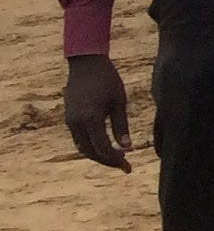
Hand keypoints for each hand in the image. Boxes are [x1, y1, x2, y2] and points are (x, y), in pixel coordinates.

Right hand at [64, 55, 130, 170]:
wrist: (86, 63)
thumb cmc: (107, 79)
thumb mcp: (119, 101)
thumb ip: (121, 125)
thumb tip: (127, 147)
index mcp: (90, 119)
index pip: (103, 149)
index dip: (116, 160)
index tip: (128, 167)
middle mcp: (76, 123)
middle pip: (90, 152)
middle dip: (107, 161)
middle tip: (125, 166)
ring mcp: (70, 121)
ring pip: (82, 147)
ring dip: (98, 155)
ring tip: (117, 158)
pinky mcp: (69, 118)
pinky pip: (79, 139)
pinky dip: (91, 146)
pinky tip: (105, 147)